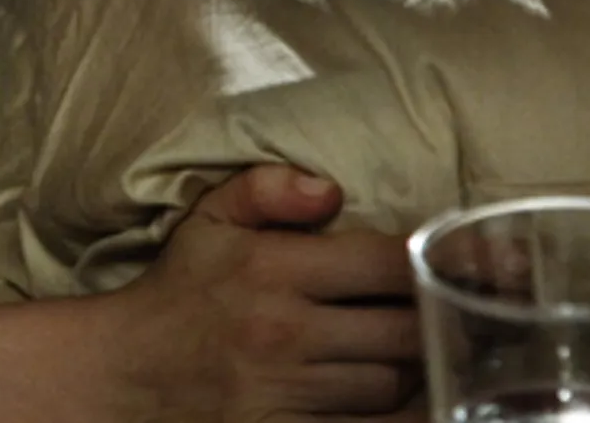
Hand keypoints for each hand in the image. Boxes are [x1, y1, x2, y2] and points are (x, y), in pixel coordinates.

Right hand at [103, 165, 424, 422]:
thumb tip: (330, 189)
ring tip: (419, 351)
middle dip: (433, 321)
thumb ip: (264, 188)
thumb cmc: (180, 290)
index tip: (461, 263)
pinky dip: (397, 415)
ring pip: (395, 384)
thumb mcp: (208, 221)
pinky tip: (408, 398)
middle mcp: (285, 330)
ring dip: (415, 370)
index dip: (437, 263)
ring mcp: (289, 389)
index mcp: (273, 268)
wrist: (127, 370)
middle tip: (451, 310)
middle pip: (405, 330)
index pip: (387, 264)